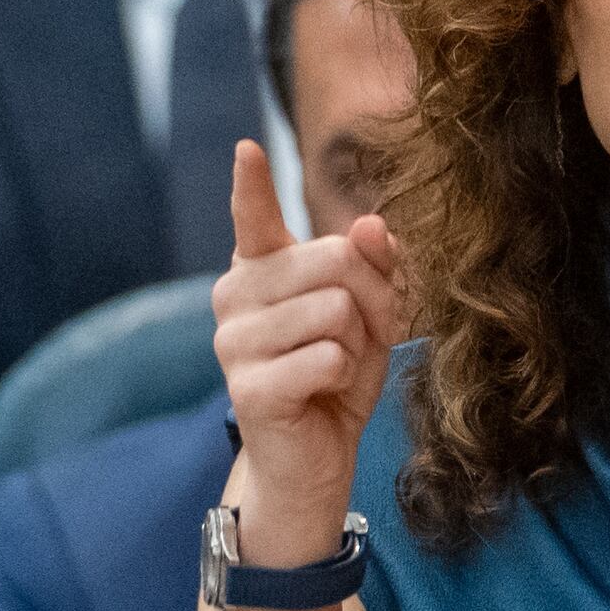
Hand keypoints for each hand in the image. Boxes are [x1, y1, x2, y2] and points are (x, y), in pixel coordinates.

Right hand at [209, 139, 401, 554]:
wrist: (314, 460)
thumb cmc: (337, 377)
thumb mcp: (370, 313)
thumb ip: (373, 264)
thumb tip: (370, 226)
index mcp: (259, 270)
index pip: (251, 217)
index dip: (251, 184)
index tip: (249, 149)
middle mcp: (235, 296)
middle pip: (335, 260)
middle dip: (376, 298)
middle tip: (368, 336)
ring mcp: (233, 341)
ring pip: (336, 310)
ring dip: (359, 343)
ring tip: (338, 368)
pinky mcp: (247, 386)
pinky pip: (328, 356)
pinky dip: (344, 377)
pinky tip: (321, 394)